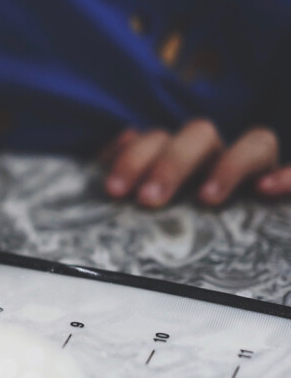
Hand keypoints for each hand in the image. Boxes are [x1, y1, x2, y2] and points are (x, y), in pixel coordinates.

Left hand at [102, 120, 288, 206]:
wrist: (253, 243)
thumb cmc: (184, 223)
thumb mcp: (156, 203)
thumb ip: (133, 183)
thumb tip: (105, 175)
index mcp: (183, 153)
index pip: (158, 138)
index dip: (132, 156)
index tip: (114, 189)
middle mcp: (221, 153)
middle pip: (199, 134)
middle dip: (171, 163)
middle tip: (148, 200)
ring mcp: (258, 165)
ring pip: (256, 140)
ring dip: (230, 165)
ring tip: (208, 199)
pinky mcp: (282, 180)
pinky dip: (287, 175)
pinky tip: (267, 189)